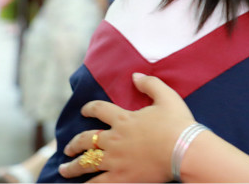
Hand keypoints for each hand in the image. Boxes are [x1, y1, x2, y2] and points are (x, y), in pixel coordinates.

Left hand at [59, 73, 195, 182]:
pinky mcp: (121, 178)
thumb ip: (150, 84)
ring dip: (72, 167)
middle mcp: (115, 139)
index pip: (99, 109)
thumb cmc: (178, 123)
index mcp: (124, 119)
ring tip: (64, 170)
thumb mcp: (167, 97)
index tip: (84, 110)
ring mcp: (115, 160)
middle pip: (87, 139)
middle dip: (74, 143)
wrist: (184, 150)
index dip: (89, 108)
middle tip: (68, 147)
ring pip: (86, 163)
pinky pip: (97, 183)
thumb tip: (135, 76)